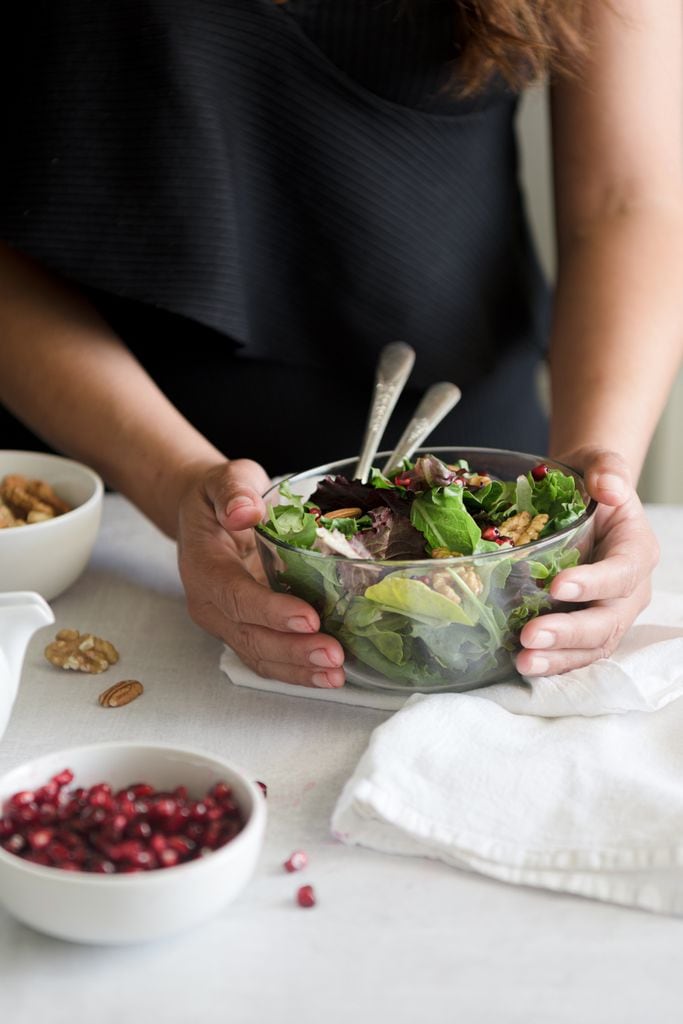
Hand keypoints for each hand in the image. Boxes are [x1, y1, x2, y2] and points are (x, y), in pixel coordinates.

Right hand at [176, 459, 344, 687]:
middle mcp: (210, 603)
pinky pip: (268, 658)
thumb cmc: (219, 497)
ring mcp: (227, 622)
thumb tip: (246, 511)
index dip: (270, 611)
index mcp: (203, 566)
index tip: (308, 618)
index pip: (235, 595)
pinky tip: (327, 675)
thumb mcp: (225, 479)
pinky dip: (297, 671)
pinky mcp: (245, 630)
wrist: (206, 515)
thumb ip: (235, 491)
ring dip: (298, 669)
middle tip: (333, 655)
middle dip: (292, 651)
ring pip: (259, 655)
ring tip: (335, 673)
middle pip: (249, 635)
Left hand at [516, 447, 658, 675]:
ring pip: (593, 645)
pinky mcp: (585, 626)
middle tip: (531, 636)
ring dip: (559, 657)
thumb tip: (609, 488)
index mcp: (636, 549)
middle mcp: (629, 589)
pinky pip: (576, 652)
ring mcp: (609, 612)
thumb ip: (607, 470)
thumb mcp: (599, 463)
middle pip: (607, 620)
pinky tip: (523, 665)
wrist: (581, 497)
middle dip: (569, 632)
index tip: (555, 586)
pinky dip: (553, 662)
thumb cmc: (590, 482)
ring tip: (523, 662)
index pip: (621, 573)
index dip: (593, 583)